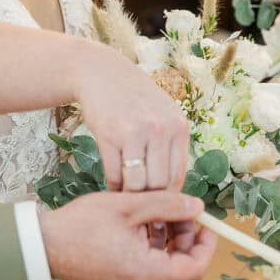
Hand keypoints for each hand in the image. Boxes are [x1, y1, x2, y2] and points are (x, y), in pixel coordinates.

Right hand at [38, 191, 216, 279]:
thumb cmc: (80, 225)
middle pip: (181, 269)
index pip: (194, 269)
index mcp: (144, 272)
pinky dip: (153, 251)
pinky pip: (148, 271)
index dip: (206, 246)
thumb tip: (198, 207)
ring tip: (155, 216)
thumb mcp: (128, 206)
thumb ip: (167, 205)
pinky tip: (142, 231)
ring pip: (165, 269)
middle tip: (177, 212)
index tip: (204, 224)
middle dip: (186, 239)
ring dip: (168, 243)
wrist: (43, 246)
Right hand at [68, 42, 190, 193]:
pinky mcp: (109, 135)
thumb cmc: (134, 99)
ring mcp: (135, 132)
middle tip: (141, 207)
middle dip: (149, 200)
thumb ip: (171, 147)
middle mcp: (160, 129)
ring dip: (130, 196)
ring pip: (137, 184)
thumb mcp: (163, 115)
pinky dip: (113, 186)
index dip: (169, 198)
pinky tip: (113, 185)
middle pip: (160, 184)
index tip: (159, 207)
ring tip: (126, 196)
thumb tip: (173, 191)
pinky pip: (114, 174)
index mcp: (178, 127)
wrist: (101, 73)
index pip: (179, 176)